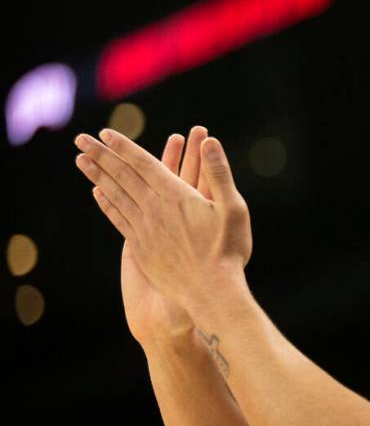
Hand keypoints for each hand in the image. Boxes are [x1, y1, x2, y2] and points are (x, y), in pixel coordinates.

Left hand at [75, 126, 251, 314]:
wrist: (211, 292)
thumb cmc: (228, 250)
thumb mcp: (234, 208)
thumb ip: (219, 173)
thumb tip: (209, 141)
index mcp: (176, 196)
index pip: (143, 163)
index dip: (123, 147)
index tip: (105, 133)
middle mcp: (154, 209)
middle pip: (122, 176)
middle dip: (101, 155)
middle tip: (80, 139)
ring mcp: (145, 229)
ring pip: (116, 195)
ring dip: (97, 175)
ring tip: (81, 160)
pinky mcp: (141, 248)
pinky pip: (119, 219)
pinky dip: (107, 203)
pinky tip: (98, 194)